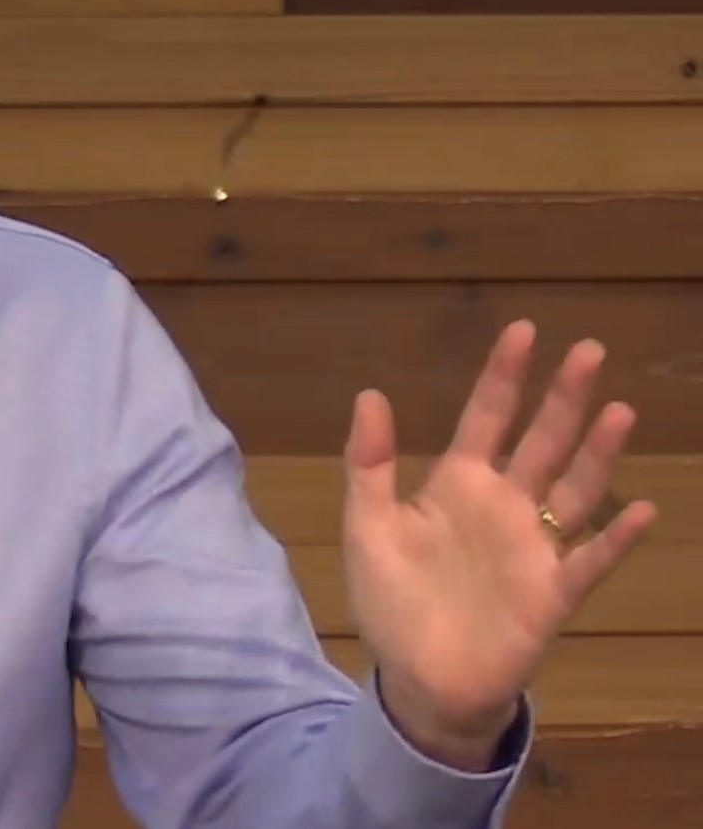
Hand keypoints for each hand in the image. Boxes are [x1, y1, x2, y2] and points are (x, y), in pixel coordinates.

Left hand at [341, 319, 656, 763]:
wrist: (420, 679)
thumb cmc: (393, 601)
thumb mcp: (368, 527)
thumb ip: (369, 464)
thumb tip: (369, 393)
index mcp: (457, 484)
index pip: (485, 418)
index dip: (503, 377)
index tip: (523, 331)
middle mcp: (504, 505)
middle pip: (541, 441)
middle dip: (563, 398)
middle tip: (588, 350)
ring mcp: (533, 546)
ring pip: (573, 489)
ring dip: (597, 453)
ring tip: (618, 410)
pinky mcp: (553, 592)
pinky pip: (589, 559)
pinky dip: (615, 538)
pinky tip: (641, 510)